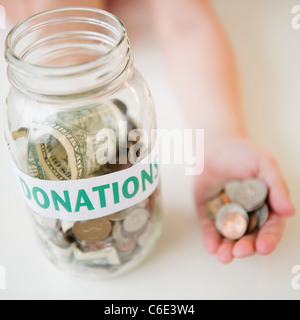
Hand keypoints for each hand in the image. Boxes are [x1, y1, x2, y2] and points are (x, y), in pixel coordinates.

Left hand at [194, 137, 294, 263]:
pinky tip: (211, 247)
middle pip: (249, 236)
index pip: (270, 226)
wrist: (213, 145)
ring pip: (229, 237)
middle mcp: (247, 213)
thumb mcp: (264, 164)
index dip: (269, 238)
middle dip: (246, 247)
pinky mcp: (209, 213)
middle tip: (240, 252)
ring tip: (224, 256)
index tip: (264, 247)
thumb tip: (289, 212)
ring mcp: (227, 214)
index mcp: (265, 204)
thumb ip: (276, 187)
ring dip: (228, 248)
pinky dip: (210, 239)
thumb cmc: (242, 152)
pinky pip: (210, 228)